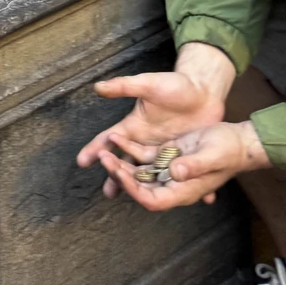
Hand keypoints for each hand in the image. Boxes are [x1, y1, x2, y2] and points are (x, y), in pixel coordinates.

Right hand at [77, 59, 229, 198]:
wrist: (203, 90)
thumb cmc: (174, 84)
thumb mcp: (148, 84)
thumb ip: (124, 86)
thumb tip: (98, 87)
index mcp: (135, 125)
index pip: (110, 139)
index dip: (95, 149)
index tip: (82, 161)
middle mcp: (146, 140)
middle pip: (126, 162)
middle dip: (115, 176)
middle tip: (108, 192)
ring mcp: (164, 150)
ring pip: (150, 174)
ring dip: (142, 187)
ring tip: (136, 200)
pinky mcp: (183, 155)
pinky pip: (180, 173)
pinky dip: (183, 184)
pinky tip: (186, 196)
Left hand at [101, 119, 269, 210]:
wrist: (235, 139)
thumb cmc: (228, 150)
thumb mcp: (213, 155)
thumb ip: (194, 166)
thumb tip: (174, 173)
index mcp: (183, 190)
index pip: (152, 200)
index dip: (134, 191)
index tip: (120, 177)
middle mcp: (172, 183)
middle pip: (140, 186)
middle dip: (120, 175)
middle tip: (104, 159)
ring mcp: (168, 168)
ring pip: (138, 171)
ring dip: (120, 163)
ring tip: (103, 151)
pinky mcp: (166, 154)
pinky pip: (143, 155)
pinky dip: (129, 148)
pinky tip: (116, 138)